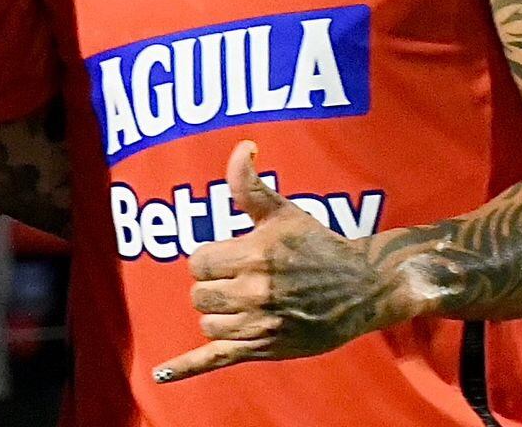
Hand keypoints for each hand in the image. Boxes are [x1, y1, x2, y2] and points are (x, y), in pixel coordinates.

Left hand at [153, 142, 412, 383]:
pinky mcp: (265, 348)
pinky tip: (161, 374)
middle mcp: (255, 293)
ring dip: (217, 313)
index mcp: (254, 256)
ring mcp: (260, 325)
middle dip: (212, 285)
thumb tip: (243, 147)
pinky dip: (186, 368)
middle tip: (237, 279)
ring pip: (208, 323)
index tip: (231, 256)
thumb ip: (250, 183)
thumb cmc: (316, 245)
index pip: (198, 262)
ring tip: (242, 302)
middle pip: (199, 294)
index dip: (210, 258)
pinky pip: (218, 359)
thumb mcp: (282, 210)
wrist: (361, 288)